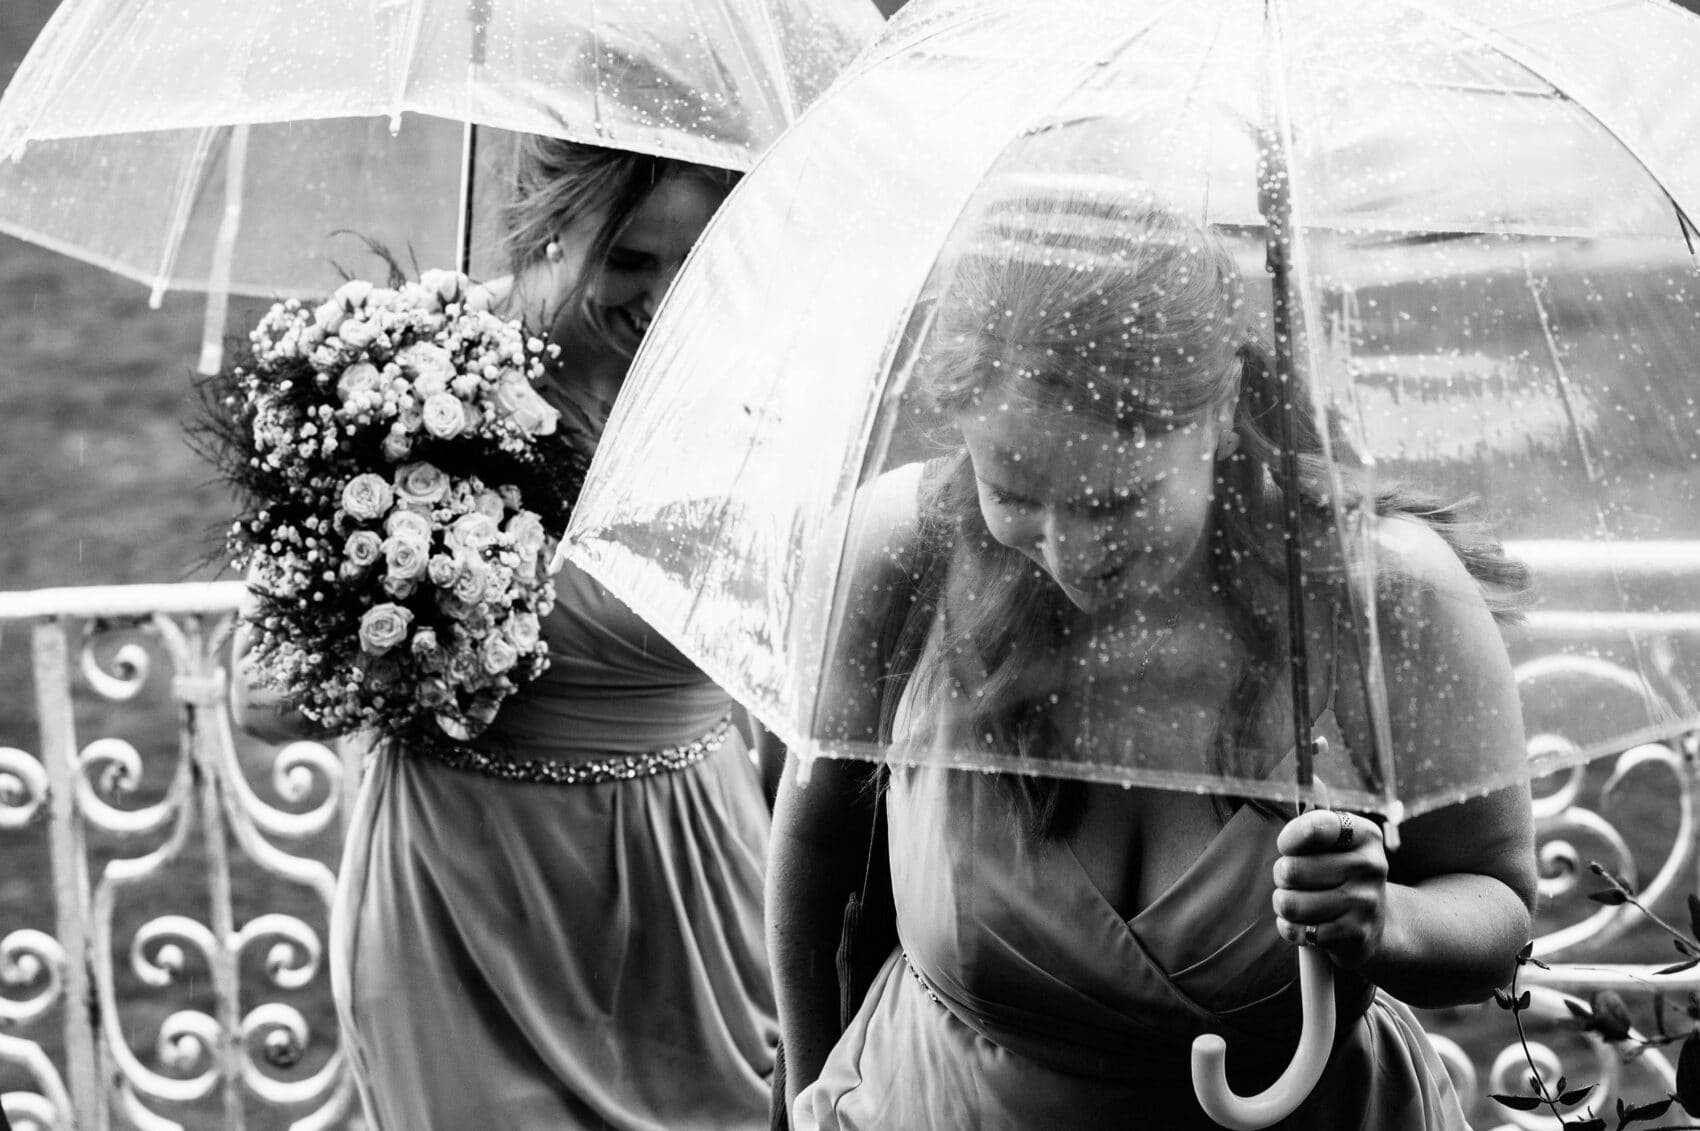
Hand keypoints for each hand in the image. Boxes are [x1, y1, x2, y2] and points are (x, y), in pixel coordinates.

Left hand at [1272, 809, 1387, 969]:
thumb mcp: (1336, 841)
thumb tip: (1312, 769)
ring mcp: (1365, 903)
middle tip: (1294, 878)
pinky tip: (1306, 923)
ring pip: (1290, 902)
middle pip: (1290, 869)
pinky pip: (1297, 930)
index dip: (1290, 839)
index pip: (1313, 827)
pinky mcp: (1355, 935)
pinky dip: (1291, 928)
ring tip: (1298, 901)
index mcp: (1364, 834)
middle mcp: (1370, 866)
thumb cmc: (1340, 872)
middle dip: (1283, 875)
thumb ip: (1317, 811)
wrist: (1375, 924)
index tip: (1289, 846)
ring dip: (1284, 903)